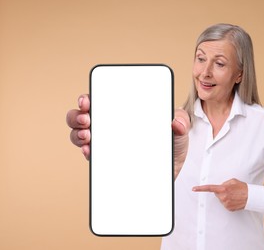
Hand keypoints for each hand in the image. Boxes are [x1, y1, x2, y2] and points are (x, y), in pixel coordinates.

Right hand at [66, 95, 190, 173]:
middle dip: (77, 115)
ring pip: (80, 135)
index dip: (87, 98)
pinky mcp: (107, 160)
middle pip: (82, 116)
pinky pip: (90, 155)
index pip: (100, 100)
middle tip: (87, 119)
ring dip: (77, 134)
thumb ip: (181, 121)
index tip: (87, 100)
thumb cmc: (173, 143)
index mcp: (125, 111)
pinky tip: (89, 151)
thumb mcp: (180, 127)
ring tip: (87, 135)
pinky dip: (86, 152)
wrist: (173, 170)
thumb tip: (175, 122)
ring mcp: (107, 143)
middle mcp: (111, 125)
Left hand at [192, 178, 247, 210]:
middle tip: (230, 191)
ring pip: (221, 199)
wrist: (251, 197)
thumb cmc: (242, 187)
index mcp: (223, 189)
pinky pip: (225, 204)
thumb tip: (220, 186)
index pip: (209, 188)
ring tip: (234, 195)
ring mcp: (226, 204)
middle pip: (217, 194)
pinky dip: (229, 202)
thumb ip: (224, 183)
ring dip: (225, 197)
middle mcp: (223, 197)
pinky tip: (235, 200)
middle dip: (221, 192)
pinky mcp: (228, 208)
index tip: (194, 189)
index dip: (201, 188)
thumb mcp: (233, 181)